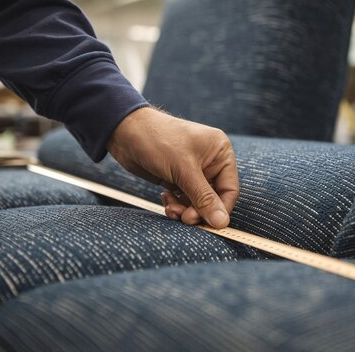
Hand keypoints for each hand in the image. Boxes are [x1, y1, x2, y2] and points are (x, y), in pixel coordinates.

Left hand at [106, 107, 238, 228]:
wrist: (124, 131)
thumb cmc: (158, 140)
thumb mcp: (184, 170)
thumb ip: (204, 198)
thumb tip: (221, 222)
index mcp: (220, 152)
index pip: (230, 189)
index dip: (220, 209)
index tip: (208, 224)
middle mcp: (210, 162)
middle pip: (213, 199)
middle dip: (198, 210)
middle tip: (184, 218)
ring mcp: (193, 171)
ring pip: (197, 202)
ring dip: (185, 210)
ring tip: (171, 208)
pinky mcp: (178, 178)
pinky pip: (184, 200)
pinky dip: (176, 205)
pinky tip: (165, 199)